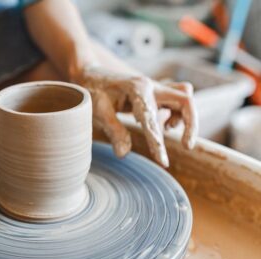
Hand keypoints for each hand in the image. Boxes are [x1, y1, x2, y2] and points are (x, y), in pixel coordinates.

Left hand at [74, 64, 197, 166]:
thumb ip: (113, 131)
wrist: (90, 73)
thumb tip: (124, 154)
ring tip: (167, 130)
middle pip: (185, 100)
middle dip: (191, 124)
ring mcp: (154, 87)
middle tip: (186, 146)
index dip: (157, 143)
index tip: (163, 162)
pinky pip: (177, 99)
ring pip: (185, 97)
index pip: (152, 119)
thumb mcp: (98, 110)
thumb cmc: (92, 90)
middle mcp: (150, 86)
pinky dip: (177, 113)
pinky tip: (162, 123)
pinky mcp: (155, 92)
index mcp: (136, 89)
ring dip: (184, 116)